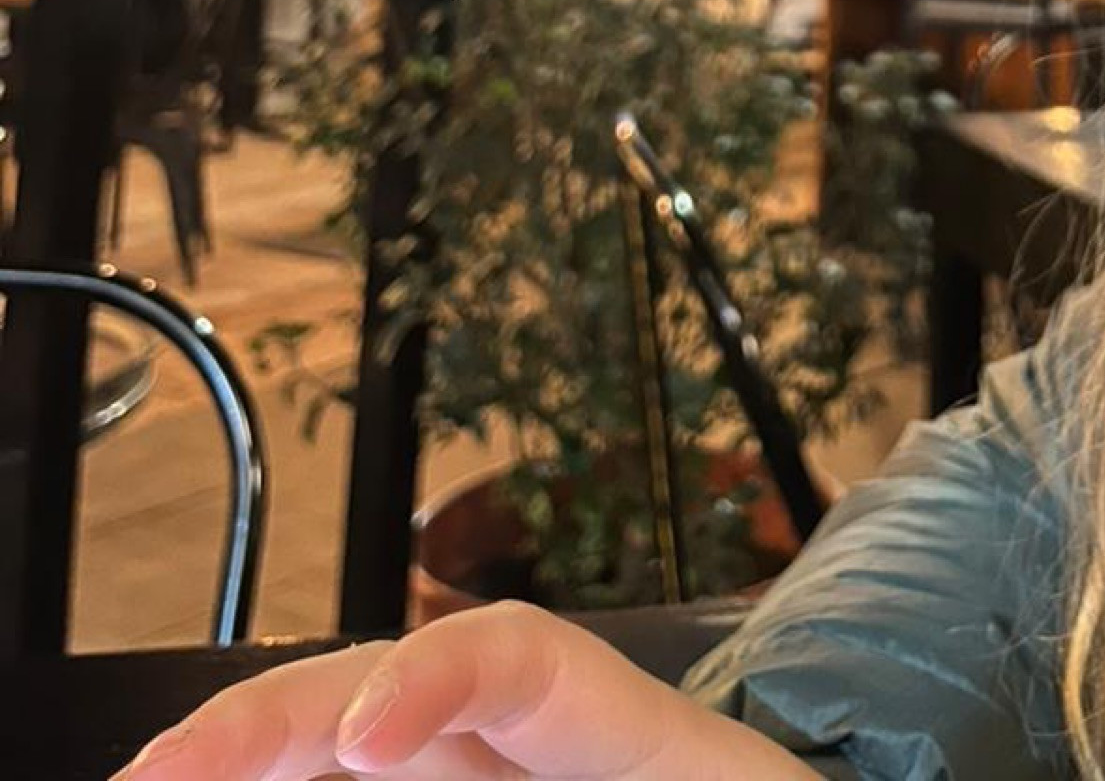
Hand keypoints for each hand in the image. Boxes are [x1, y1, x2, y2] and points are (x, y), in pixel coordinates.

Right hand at [114, 599, 814, 778]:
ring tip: (154, 779)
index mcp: (630, 729)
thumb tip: (418, 725)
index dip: (427, 674)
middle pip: (398, 690)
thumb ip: (612, 749)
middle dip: (275, 715)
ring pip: (358, 743)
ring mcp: (503, 772)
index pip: (520, 656)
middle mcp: (552, 738)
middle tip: (164, 768)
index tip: (357, 738)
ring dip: (253, 755)